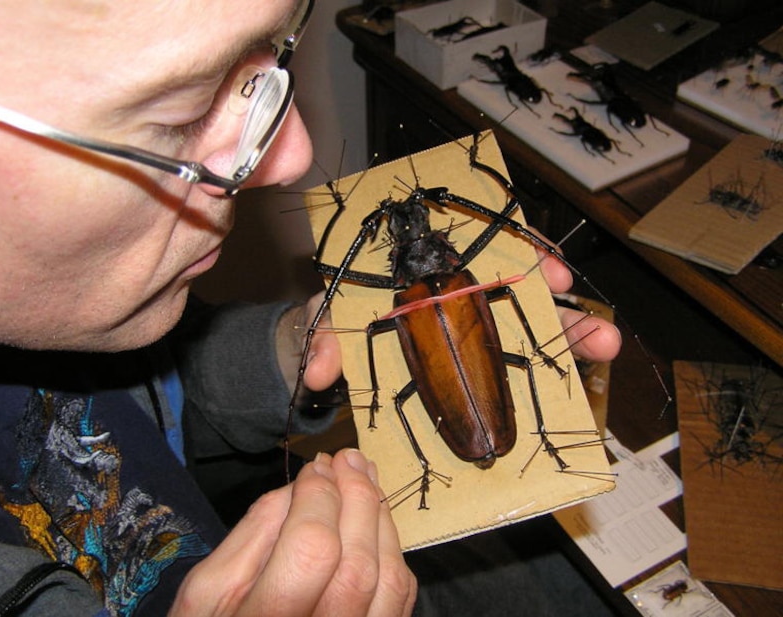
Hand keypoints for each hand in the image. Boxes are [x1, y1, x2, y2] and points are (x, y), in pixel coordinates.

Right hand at [169, 449, 416, 616]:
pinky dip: (391, 552)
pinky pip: (398, 601)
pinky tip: (375, 521)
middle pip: (357, 565)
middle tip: (349, 459)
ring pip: (388, 581)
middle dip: (357, 498)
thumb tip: (297, 489)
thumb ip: (248, 539)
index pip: (311, 551)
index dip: (319, 499)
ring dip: (381, 519)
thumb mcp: (202, 596)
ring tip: (365, 477)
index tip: (315, 467)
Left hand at [276, 242, 620, 396]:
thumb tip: (322, 371)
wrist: (323, 355)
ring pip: (524, 337)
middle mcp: (455, 305)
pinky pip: (507, 375)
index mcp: (430, 279)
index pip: (487, 261)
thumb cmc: (330, 322)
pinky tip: (573, 384)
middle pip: (518, 301)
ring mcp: (464, 340)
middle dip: (559, 310)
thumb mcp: (326, 320)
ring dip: (566, 342)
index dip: (524, 262)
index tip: (549, 272)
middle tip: (594, 323)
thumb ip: (325, 338)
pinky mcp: (466, 374)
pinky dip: (539, 380)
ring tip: (603, 348)